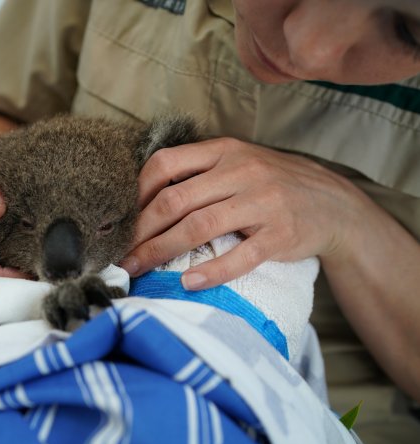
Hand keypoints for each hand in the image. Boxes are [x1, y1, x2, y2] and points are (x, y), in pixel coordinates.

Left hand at [121, 137, 361, 289]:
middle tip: (118, 254)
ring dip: (161, 251)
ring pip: (200, 227)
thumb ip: (197, 173)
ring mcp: (262, 202)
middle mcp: (241, 171)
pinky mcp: (280, 235)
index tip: (119, 218)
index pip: (166, 163)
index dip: (136, 191)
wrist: (333, 202)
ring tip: (137, 269)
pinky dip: (211, 272)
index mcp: (224, 151)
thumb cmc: (271, 184)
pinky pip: (240, 256)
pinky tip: (187, 283)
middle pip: (176, 200)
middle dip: (141, 231)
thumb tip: (142, 199)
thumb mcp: (237, 164)